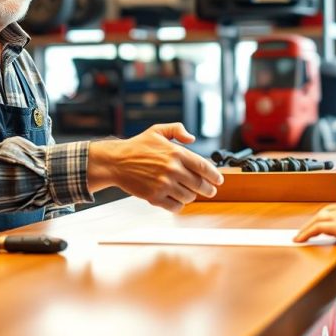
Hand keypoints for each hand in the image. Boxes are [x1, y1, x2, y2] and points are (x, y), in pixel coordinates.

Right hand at [88, 123, 223, 211]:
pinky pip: (176, 206)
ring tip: (189, 192)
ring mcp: (164, 184)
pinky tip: (177, 199)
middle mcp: (172, 169)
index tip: (219, 180)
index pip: (204, 167)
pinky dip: (179, 204)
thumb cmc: (137, 146)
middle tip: (210, 191)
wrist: (116, 162)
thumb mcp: (157, 130)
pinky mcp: (155, 197)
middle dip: (208, 190)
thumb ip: (177, 130)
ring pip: (189, 196)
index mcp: (176, 153)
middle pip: (200, 185)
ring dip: (192, 196)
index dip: (215, 176)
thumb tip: (192, 138)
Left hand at [294, 201, 335, 244]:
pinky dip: (306, 233)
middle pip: (323, 212)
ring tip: (299, 237)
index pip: (334, 209)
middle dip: (313, 222)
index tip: (320, 223)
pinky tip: (300, 240)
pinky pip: (315, 228)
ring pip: (317, 219)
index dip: (325, 217)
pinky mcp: (335, 225)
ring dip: (306, 228)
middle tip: (305, 230)